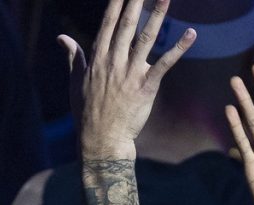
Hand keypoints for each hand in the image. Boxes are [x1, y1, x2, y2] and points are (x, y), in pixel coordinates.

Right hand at [58, 0, 195, 159]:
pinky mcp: (146, 87)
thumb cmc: (87, 112)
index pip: (108, 23)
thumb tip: (62, 37)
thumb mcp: (75, 81)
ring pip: (146, 38)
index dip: (115, 4)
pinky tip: (191, 33)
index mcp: (97, 58)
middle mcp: (113, 61)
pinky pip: (165, 63)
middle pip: (127, 24)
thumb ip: (73, 56)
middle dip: (135, 2)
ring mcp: (130, 73)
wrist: (101, 140)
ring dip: (158, 15)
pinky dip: (179, 48)